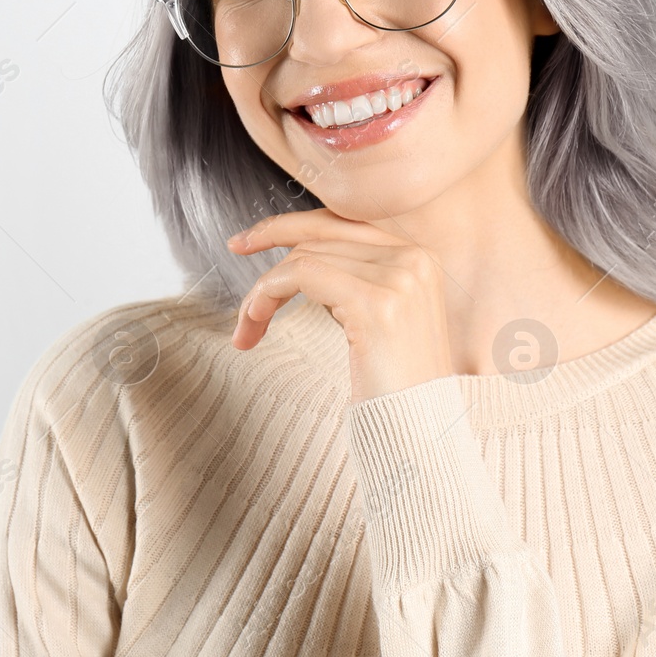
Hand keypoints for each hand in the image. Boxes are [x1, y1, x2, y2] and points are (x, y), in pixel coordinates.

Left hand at [226, 209, 453, 405]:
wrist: (420, 434)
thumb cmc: (394, 387)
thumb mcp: (378, 320)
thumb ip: (354, 282)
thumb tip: (301, 261)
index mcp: (420, 257)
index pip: (345, 222)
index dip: (295, 224)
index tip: (254, 236)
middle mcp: (414, 258)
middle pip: (323, 232)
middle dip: (271, 238)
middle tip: (235, 247)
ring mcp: (399, 278)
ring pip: (305, 256)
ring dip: (264, 289)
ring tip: (248, 325)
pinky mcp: (374, 303)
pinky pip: (301, 275)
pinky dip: (268, 294)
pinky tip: (256, 322)